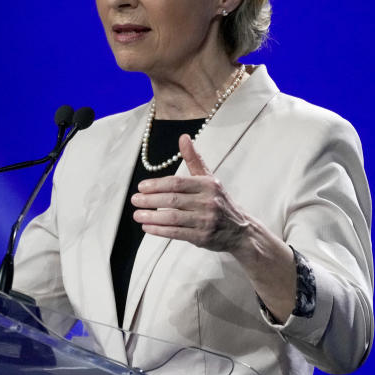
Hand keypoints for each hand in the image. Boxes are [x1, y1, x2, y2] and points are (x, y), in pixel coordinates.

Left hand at [131, 134, 249, 252]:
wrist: (240, 230)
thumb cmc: (219, 201)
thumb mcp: (209, 179)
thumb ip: (194, 159)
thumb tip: (183, 137)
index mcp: (208, 185)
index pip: (177, 183)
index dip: (157, 185)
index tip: (141, 187)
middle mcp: (208, 202)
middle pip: (173, 200)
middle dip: (150, 200)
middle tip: (134, 200)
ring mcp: (205, 221)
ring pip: (173, 218)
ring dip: (152, 217)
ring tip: (137, 215)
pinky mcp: (202, 237)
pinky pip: (176, 233)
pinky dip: (159, 230)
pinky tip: (147, 227)